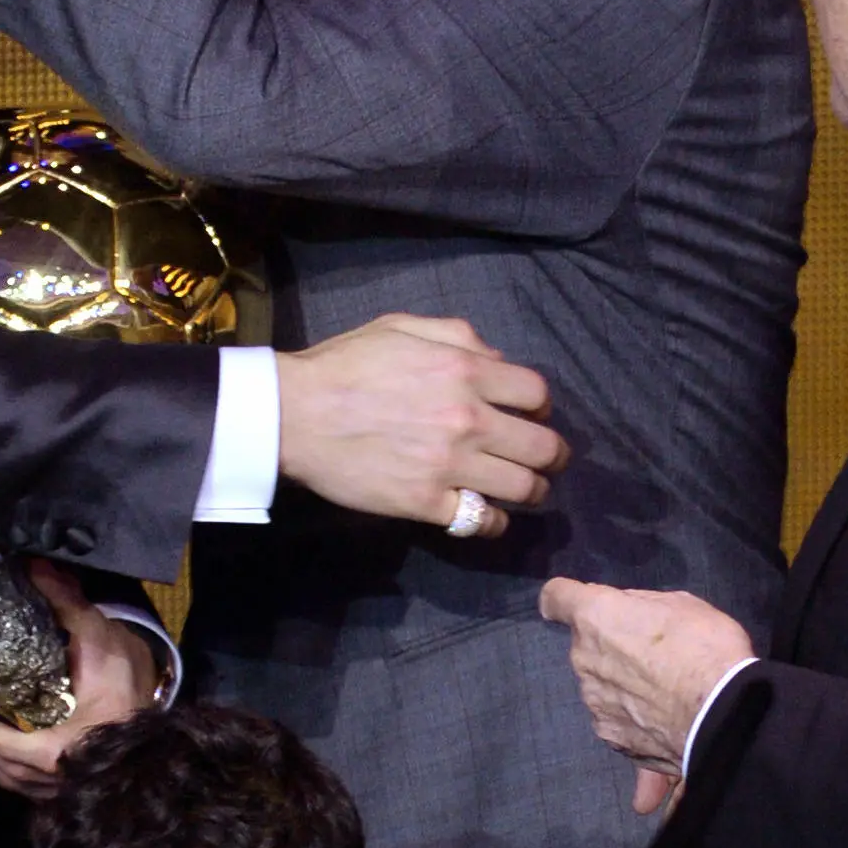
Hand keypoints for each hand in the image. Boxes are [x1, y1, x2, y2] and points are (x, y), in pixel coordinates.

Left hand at [0, 560, 155, 799]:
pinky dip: (8, 765)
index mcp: (52, 750)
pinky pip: (28, 782)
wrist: (171, 732)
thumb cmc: (129, 689)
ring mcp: (62, 790)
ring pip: (11, 778)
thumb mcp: (98, 639)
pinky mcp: (73, 789)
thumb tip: (36, 568)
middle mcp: (52, 779)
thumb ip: (66, 605)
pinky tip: (3, 750)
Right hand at [276, 313, 568, 537]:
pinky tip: (486, 513)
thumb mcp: (401, 326)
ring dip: (532, 491)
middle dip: (552, 455)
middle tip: (545, 460)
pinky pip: (481, 521)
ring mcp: (450, 465)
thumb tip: (496, 360)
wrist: (295, 413)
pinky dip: (492, 521)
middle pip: (543, 447)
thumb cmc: (344, 364)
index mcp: (464, 371)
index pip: (537, 392)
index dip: (541, 405)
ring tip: (524, 490)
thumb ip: (457, 336)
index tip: (531, 414)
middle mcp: (468, 419)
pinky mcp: (426, 503)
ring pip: (523, 488)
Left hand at [537, 579, 754, 780]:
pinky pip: (616, 719)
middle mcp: (583, 658)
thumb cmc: (705, 646)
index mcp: (595, 617)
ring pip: (600, 684)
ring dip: (621, 685)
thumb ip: (641, 607)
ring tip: (663, 695)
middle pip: (586, 645)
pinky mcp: (610, 737)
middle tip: (652, 655)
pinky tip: (658, 724)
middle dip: (611, 646)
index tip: (575, 606)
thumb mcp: (681, 605)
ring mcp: (594, 701)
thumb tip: (629, 617)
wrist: (723, 716)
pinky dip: (631, 720)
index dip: (564, 599)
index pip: (555, 598)